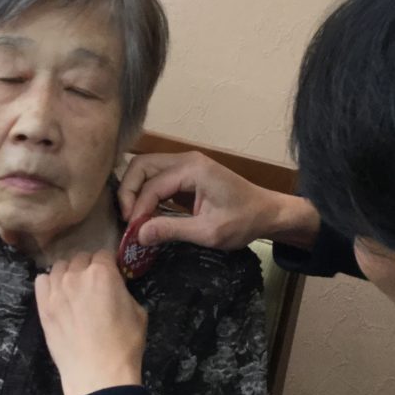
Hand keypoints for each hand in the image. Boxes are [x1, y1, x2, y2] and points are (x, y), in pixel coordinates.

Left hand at [35, 251, 146, 394]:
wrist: (97, 374)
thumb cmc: (124, 344)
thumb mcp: (138, 311)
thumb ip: (123, 291)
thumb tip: (115, 289)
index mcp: (102, 273)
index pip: (104, 254)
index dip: (109, 264)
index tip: (112, 276)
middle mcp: (76, 275)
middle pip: (80, 259)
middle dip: (89, 268)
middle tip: (95, 286)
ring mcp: (56, 290)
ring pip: (59, 267)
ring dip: (69, 273)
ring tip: (75, 290)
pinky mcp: (42, 306)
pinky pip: (41, 281)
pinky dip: (50, 283)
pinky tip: (58, 295)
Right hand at [117, 151, 320, 250]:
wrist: (267, 213)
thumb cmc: (243, 221)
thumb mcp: (208, 232)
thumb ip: (171, 230)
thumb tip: (138, 234)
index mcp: (193, 169)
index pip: (152, 185)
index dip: (138, 209)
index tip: (133, 233)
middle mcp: (186, 160)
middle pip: (141, 165)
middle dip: (128, 192)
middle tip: (127, 220)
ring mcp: (186, 164)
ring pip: (145, 168)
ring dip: (134, 191)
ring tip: (133, 217)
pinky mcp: (186, 173)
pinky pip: (156, 177)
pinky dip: (145, 192)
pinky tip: (144, 213)